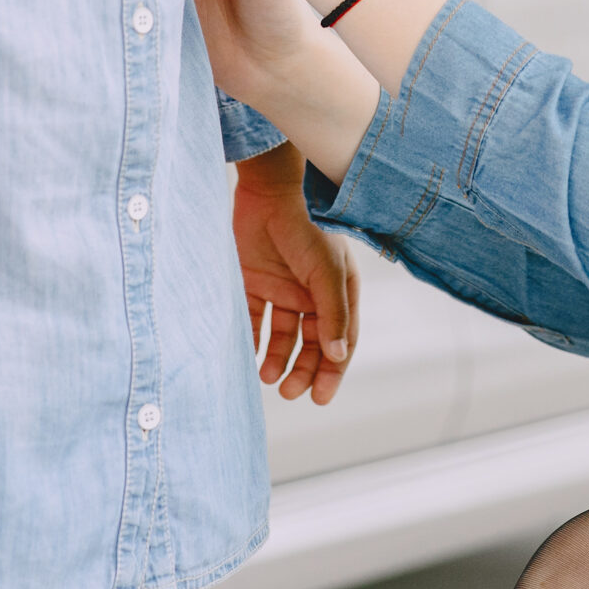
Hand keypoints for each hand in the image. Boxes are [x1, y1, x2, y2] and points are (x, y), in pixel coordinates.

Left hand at [233, 143, 358, 402]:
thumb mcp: (326, 272)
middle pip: (310, 342)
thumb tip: (339, 356)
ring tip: (266, 376)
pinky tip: (247, 354)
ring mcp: (282, 288)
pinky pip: (252, 318)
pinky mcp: (254, 281)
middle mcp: (312, 293)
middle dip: (303, 370)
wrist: (267, 191)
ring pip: (282, 335)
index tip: (320, 398)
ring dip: (276, 358)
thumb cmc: (306, 228)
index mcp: (338, 290)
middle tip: (289, 392)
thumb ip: (333, 314)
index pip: (340, 339)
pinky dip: (250, 337)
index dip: (332, 370)